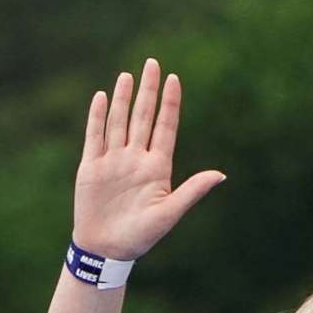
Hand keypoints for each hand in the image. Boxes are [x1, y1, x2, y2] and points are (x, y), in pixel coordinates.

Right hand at [73, 58, 224, 261]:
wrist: (107, 249)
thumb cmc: (141, 236)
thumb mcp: (169, 213)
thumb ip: (192, 191)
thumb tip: (220, 174)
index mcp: (158, 168)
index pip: (165, 128)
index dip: (170, 104)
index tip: (175, 79)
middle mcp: (136, 159)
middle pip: (143, 117)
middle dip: (149, 91)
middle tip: (153, 63)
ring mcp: (114, 160)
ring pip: (119, 121)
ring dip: (124, 98)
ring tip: (129, 75)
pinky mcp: (91, 166)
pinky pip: (95, 135)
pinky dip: (97, 116)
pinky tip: (102, 98)